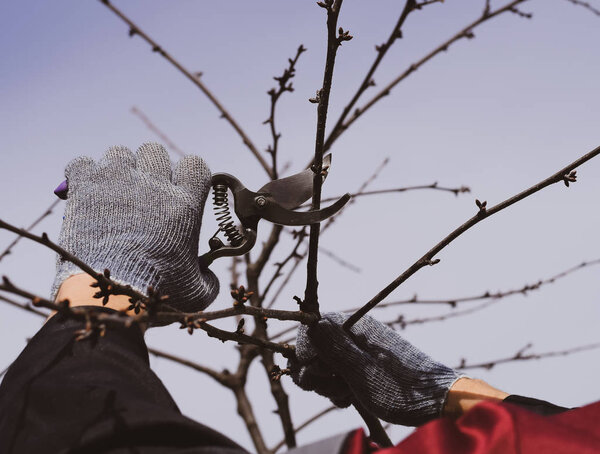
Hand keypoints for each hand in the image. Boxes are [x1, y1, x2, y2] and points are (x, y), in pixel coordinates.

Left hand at [51, 143, 218, 313]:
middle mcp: (155, 185)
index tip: (178, 191)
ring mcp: (118, 182)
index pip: (195, 165)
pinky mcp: (86, 188)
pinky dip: (83, 177)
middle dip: (150, 169)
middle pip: (154, 152)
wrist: (109, 293)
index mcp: (185, 204)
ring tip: (112, 195)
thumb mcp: (196, 291)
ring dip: (118, 170)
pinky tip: (85, 194)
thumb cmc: (155, 292)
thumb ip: (208, 278)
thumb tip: (209, 275)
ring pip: (119, 153)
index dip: (187, 176)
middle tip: (143, 195)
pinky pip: (82, 164)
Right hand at [290, 312, 462, 425]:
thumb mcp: (363, 372)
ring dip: (327, 384)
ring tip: (348, 395)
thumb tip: (313, 323)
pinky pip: (337, 373)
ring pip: (323, 364)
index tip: (317, 372)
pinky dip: (337, 387)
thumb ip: (335, 348)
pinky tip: (349, 398)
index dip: (306, 352)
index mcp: (355, 326)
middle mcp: (354, 334)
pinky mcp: (363, 365)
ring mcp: (358, 350)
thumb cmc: (403, 390)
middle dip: (316, 373)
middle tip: (338, 388)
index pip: (312, 327)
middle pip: (314, 348)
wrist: (437, 402)